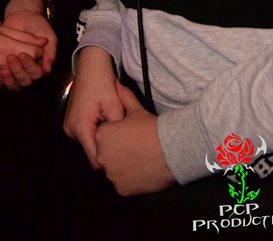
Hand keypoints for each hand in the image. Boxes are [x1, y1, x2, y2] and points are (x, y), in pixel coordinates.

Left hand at [0, 10, 56, 90]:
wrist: (22, 15)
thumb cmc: (37, 24)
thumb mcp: (48, 34)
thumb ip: (50, 51)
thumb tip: (48, 70)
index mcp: (41, 63)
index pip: (37, 73)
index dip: (30, 66)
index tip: (22, 54)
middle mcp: (29, 68)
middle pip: (25, 79)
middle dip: (18, 71)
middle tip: (11, 58)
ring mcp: (17, 69)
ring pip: (15, 83)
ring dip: (9, 80)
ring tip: (3, 70)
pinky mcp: (6, 68)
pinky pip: (2, 82)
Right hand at [0, 20, 47, 91]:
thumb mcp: (2, 30)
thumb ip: (25, 36)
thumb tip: (44, 42)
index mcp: (4, 46)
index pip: (33, 53)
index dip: (37, 51)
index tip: (34, 48)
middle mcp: (0, 63)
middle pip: (27, 67)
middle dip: (30, 62)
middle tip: (26, 56)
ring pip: (18, 77)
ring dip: (19, 70)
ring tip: (13, 61)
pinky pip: (6, 83)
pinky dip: (8, 76)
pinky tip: (2, 67)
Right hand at [63, 46, 124, 167]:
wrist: (91, 64)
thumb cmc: (103, 82)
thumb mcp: (116, 107)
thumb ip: (118, 132)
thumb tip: (122, 150)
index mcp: (80, 128)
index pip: (95, 159)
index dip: (110, 159)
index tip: (123, 154)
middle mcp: (70, 130)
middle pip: (92, 151)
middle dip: (107, 148)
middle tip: (121, 137)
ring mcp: (69, 125)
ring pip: (89, 143)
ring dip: (102, 138)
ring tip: (113, 125)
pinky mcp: (72, 121)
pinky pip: (86, 134)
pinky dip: (97, 131)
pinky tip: (106, 121)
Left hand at [94, 79, 174, 195]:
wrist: (171, 150)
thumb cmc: (151, 129)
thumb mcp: (136, 109)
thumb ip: (123, 96)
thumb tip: (117, 83)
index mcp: (102, 137)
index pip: (102, 136)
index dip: (114, 134)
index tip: (126, 134)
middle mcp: (102, 157)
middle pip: (105, 154)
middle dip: (115, 150)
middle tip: (132, 146)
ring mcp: (112, 175)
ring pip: (112, 169)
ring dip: (120, 165)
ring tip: (137, 157)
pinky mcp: (122, 189)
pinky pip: (121, 183)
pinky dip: (128, 178)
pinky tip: (139, 169)